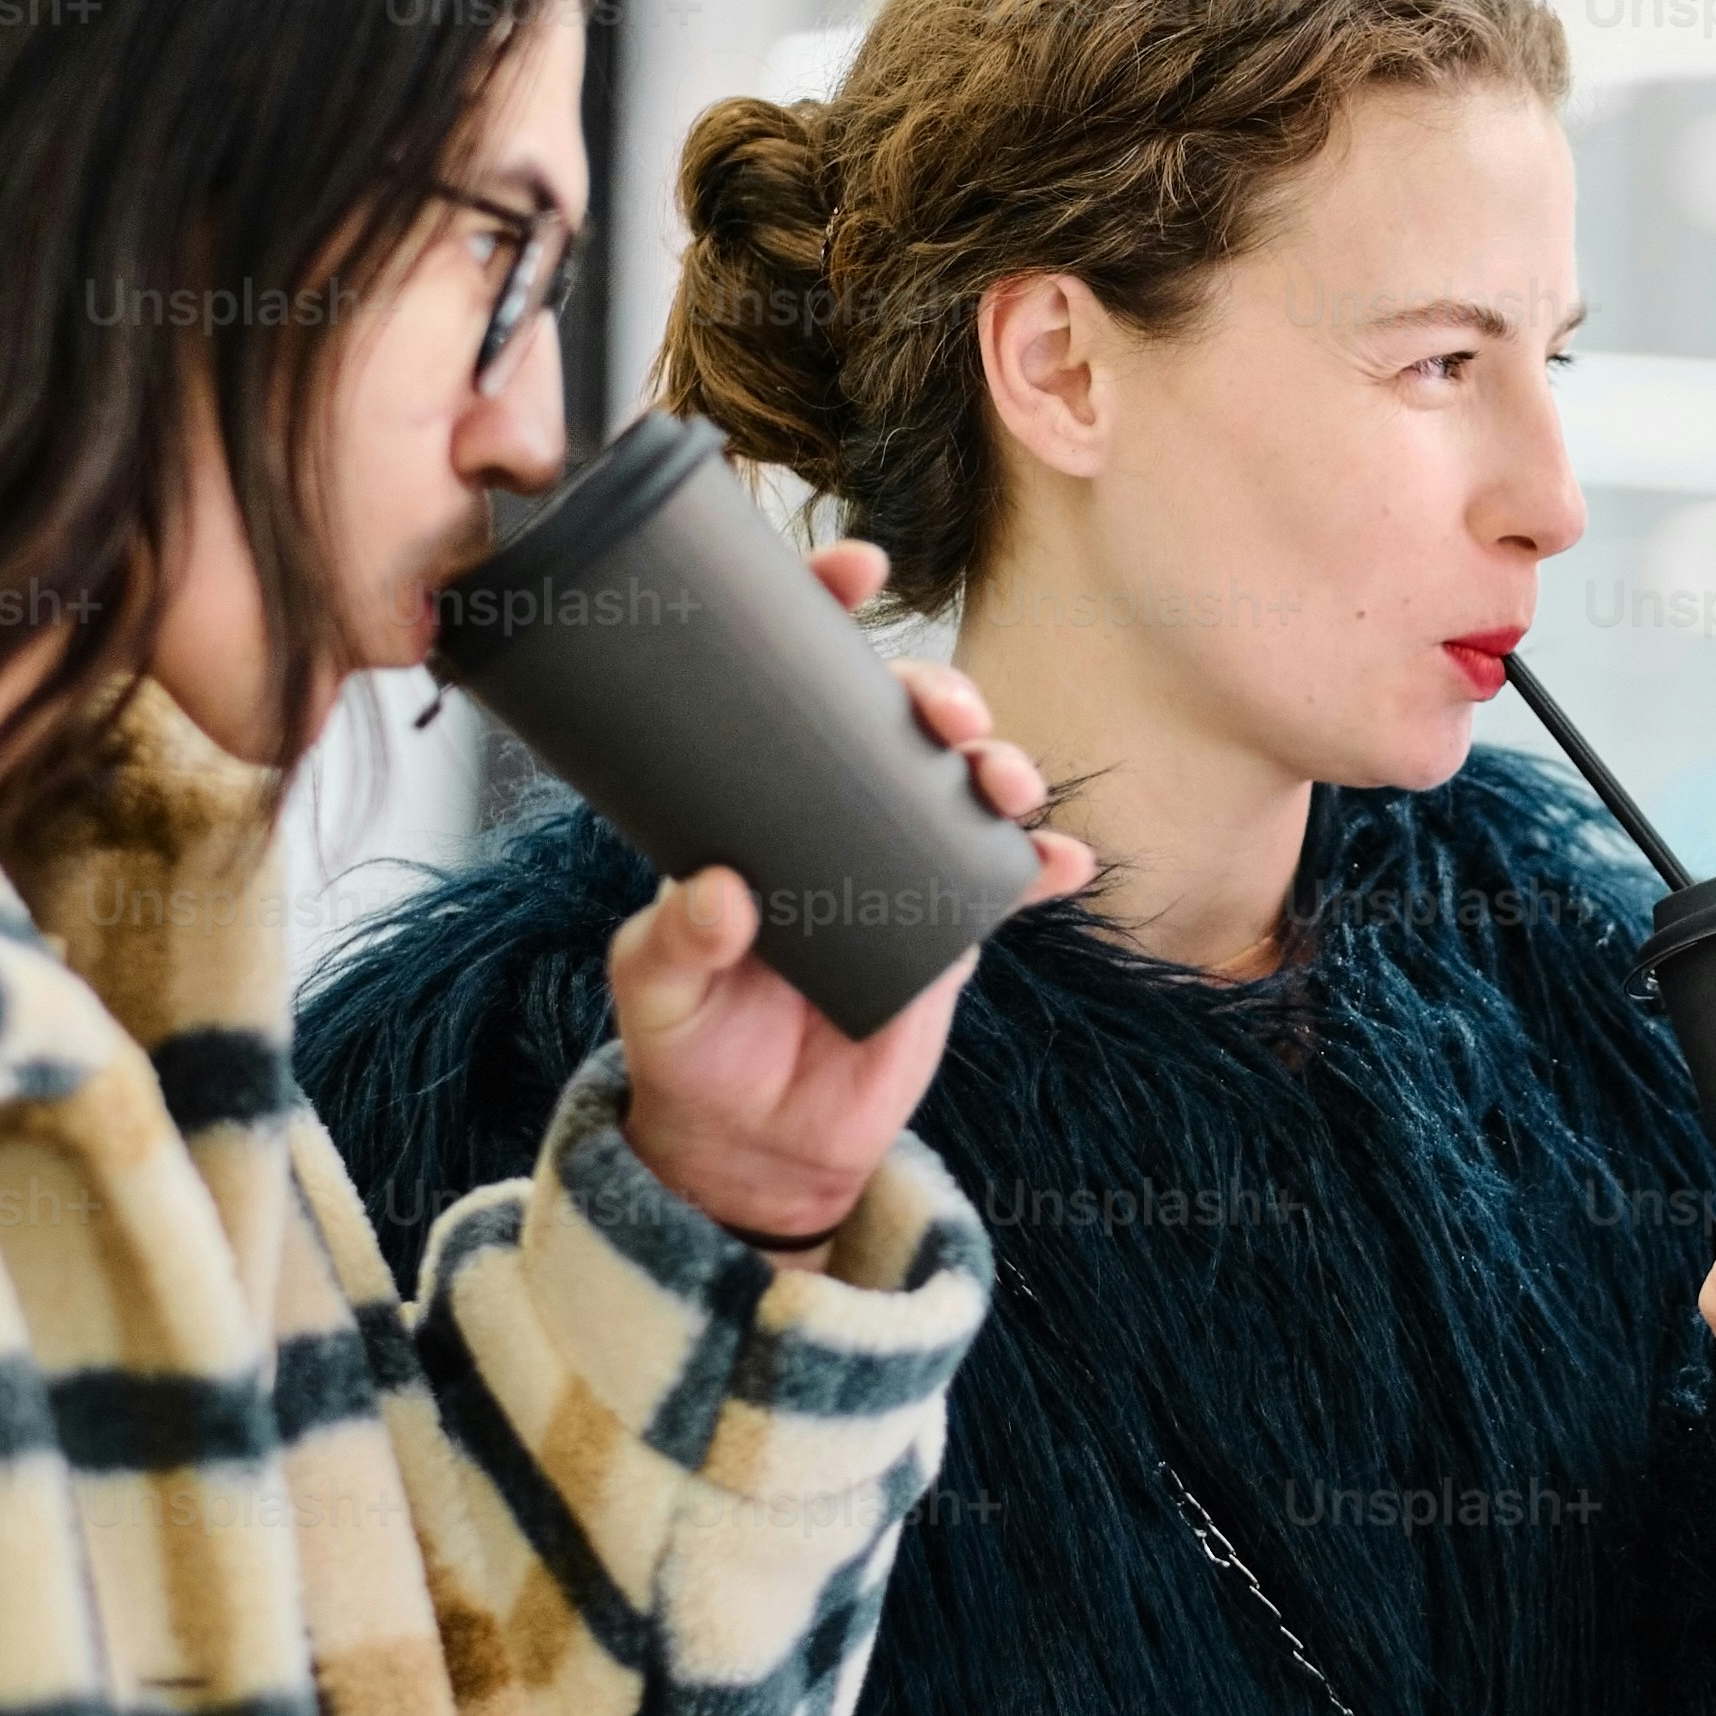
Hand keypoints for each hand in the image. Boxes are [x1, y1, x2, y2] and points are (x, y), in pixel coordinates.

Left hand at [610, 542, 1095, 1253]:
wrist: (756, 1147)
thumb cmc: (689, 1049)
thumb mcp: (654, 989)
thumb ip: (675, 941)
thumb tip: (722, 891)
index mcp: (757, 801)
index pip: (787, 683)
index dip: (824, 611)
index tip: (855, 568)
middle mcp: (835, 815)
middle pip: (899, 718)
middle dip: (937, 689)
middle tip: (942, 713)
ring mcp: (899, 865)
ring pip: (964, 784)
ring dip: (997, 763)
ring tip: (999, 781)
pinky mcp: (948, 929)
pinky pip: (1007, 884)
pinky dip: (1042, 866)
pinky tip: (1062, 863)